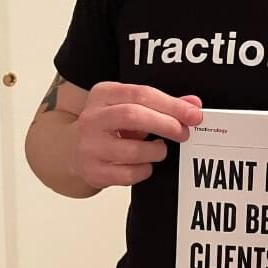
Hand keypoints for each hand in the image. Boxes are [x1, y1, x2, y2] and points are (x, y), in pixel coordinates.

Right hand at [73, 82, 202, 189]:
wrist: (73, 149)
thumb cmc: (109, 126)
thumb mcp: (131, 107)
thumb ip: (163, 104)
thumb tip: (194, 105)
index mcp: (103, 94)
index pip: (141, 94)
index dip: (172, 105)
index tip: (194, 115)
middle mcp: (92, 118)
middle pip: (133, 116)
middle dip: (166, 124)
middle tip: (184, 133)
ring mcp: (89, 145)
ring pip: (131, 150)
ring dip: (156, 151)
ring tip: (160, 149)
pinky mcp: (92, 170)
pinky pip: (128, 174)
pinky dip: (144, 170)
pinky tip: (145, 164)